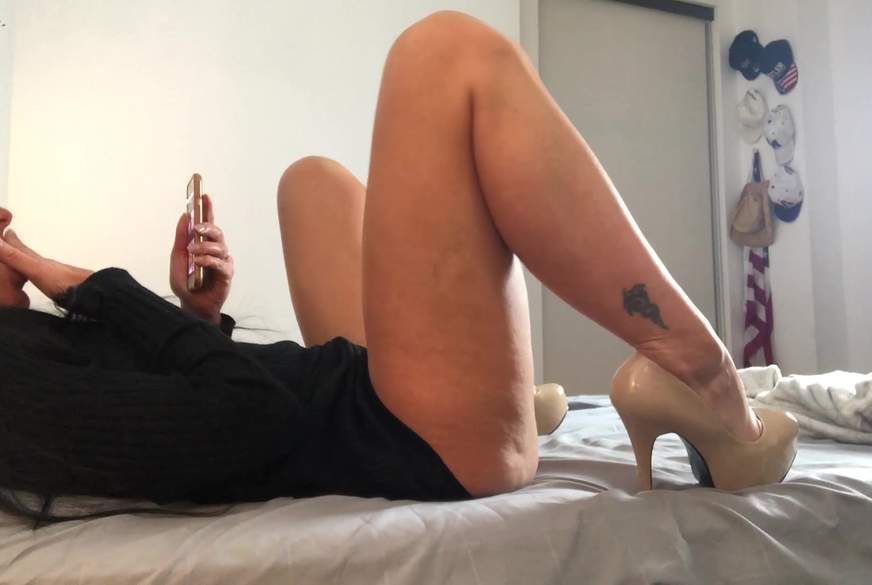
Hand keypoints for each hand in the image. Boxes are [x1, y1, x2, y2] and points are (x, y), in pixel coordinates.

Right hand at [0, 228, 93, 302]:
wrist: (93, 293)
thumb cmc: (65, 283)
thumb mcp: (36, 270)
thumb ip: (16, 258)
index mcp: (38, 262)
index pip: (21, 248)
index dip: (11, 240)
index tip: (7, 230)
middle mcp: (47, 266)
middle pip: (29, 254)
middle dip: (18, 247)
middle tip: (11, 238)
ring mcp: (56, 276)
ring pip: (37, 264)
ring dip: (27, 260)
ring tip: (23, 258)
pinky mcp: (62, 287)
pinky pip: (45, 276)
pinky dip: (38, 273)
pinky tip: (44, 279)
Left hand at [170, 193, 233, 323]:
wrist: (192, 306)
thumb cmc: (186, 283)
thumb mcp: (177, 258)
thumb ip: (180, 238)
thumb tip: (183, 217)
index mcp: (203, 245)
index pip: (207, 223)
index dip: (207, 208)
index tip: (204, 195)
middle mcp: (215, 251)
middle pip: (217, 232)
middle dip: (207, 226)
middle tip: (196, 227)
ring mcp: (222, 262)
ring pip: (219, 246)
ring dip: (204, 246)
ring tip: (193, 252)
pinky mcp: (226, 274)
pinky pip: (220, 262)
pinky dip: (208, 260)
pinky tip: (198, 262)